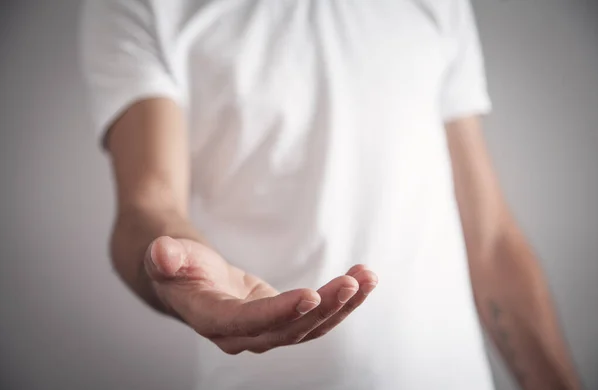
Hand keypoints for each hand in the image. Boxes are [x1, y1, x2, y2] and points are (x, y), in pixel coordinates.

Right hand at [144, 236, 377, 353]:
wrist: (186, 279)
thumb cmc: (176, 265)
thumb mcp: (166, 254)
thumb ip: (165, 256)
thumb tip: (162, 252)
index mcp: (210, 318)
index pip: (247, 323)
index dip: (279, 313)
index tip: (312, 296)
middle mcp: (240, 334)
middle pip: (288, 330)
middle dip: (324, 309)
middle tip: (355, 282)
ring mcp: (263, 330)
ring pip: (308, 328)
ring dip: (341, 306)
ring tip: (367, 278)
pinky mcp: (279, 319)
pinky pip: (313, 316)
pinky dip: (339, 301)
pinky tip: (361, 280)